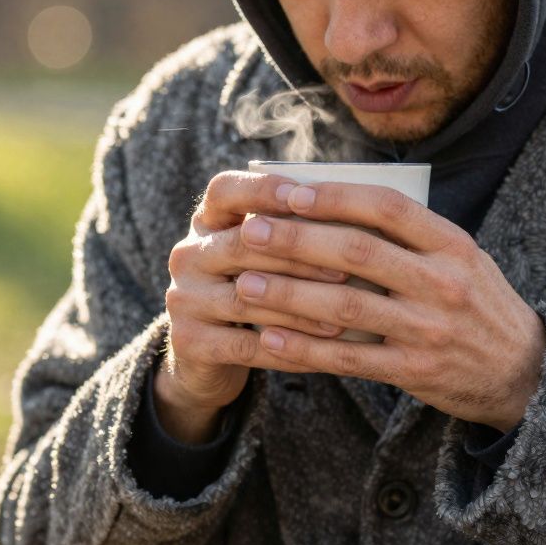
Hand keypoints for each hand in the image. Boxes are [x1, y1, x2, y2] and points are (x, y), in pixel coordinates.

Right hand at [159, 171, 352, 441]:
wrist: (208, 354)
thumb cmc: (256, 291)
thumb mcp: (264, 257)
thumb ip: (292, 234)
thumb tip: (362, 217)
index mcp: (207, 222)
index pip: (224, 191)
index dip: (261, 190)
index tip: (302, 196)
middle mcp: (188, 255)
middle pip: (241, 245)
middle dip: (298, 255)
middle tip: (348, 267)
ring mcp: (183, 299)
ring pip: (247, 299)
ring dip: (300, 308)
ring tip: (344, 315)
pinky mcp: (189, 342)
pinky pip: (247, 346)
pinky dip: (289, 348)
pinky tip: (323, 352)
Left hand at [230, 182, 545, 431]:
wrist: (523, 371)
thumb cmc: (477, 303)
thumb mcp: (460, 258)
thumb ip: (411, 234)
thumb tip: (331, 200)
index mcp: (452, 243)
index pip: (387, 207)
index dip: (334, 196)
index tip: (287, 192)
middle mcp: (443, 282)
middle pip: (357, 251)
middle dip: (296, 240)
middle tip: (250, 232)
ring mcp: (429, 329)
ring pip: (345, 306)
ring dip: (289, 294)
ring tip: (246, 285)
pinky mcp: (415, 370)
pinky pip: (349, 358)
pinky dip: (305, 348)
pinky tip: (270, 340)